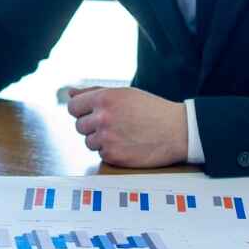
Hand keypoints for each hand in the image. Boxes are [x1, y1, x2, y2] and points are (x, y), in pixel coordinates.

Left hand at [66, 86, 187, 167]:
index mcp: (104, 98)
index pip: (73, 107)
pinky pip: (101, 154)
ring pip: (89, 142)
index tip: (91, 114)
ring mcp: (107, 138)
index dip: (82, 111)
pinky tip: (127, 145)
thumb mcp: (124, 93)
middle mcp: (102, 118)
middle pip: (79, 126)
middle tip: (113, 125)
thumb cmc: (152, 110)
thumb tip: (70, 93)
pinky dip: (111, 152)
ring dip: (101, 140)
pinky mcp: (113, 156)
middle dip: (92, 126)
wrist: (178, 131)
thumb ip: (94, 92)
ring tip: (122, 134)